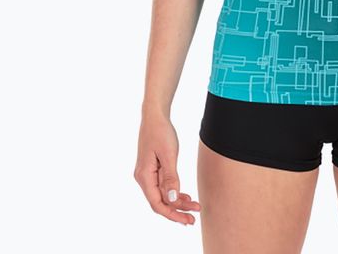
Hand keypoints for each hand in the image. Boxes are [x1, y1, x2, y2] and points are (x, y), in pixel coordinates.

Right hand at [134, 111, 200, 225]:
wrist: (155, 116)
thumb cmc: (161, 131)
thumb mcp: (169, 154)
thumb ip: (171, 177)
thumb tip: (172, 199)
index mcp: (144, 176)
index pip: (157, 203)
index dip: (172, 214)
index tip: (187, 220)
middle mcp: (143, 178)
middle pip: (160, 202)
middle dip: (177, 210)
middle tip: (194, 217)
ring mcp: (147, 174)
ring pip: (162, 195)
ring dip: (177, 202)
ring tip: (193, 206)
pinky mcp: (152, 169)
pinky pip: (162, 186)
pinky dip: (173, 192)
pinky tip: (184, 195)